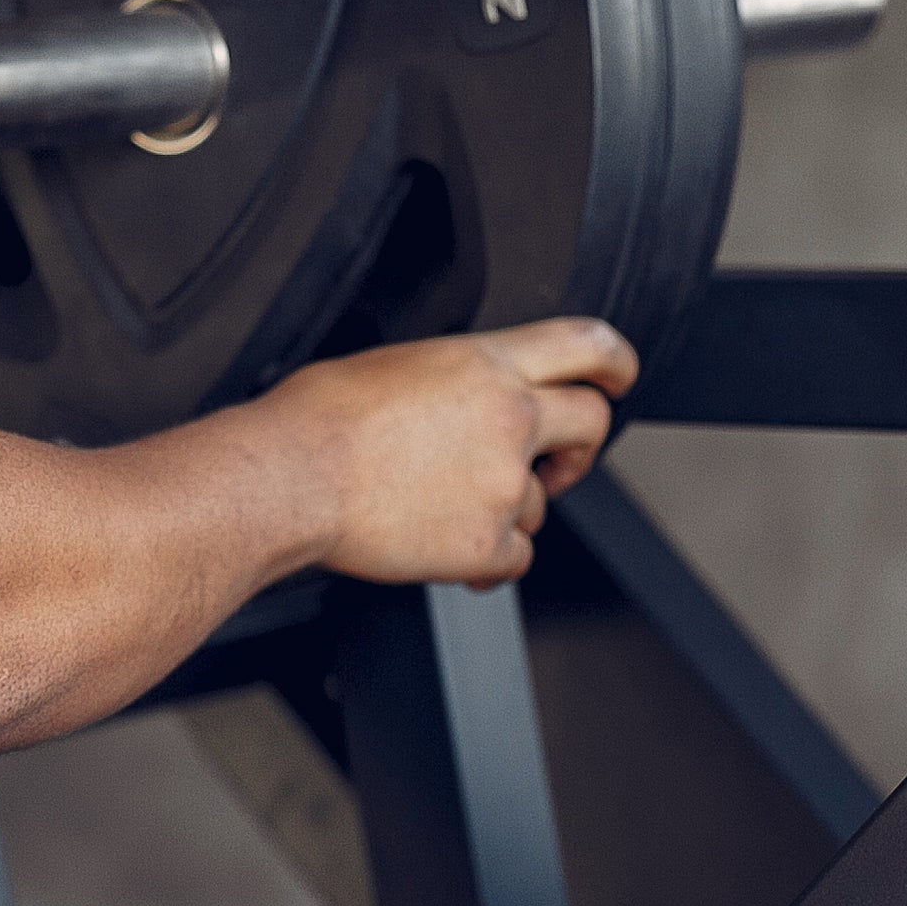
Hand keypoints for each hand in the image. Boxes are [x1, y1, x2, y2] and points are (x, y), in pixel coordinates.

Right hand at [269, 318, 639, 589]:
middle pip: (590, 423)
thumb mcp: (392, 364)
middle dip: (578, 447)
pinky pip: (513, 558)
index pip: (585, 344)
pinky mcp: (486, 542)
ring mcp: (503, 482)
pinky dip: (485, 560)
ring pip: (540, 503)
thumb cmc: (316, 420)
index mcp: (484, 364)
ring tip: (445, 509)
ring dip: (506, 511)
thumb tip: (452, 396)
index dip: (615, 361)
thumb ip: (449, 378)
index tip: (618, 377)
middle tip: (555, 463)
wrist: (288, 477)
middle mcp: (508, 417)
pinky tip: (447, 551)